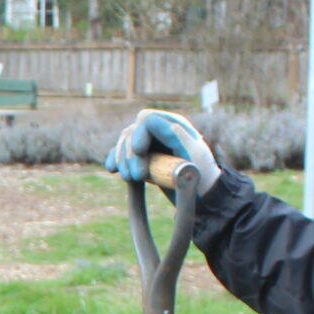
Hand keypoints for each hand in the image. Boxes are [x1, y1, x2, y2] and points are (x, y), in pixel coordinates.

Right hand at [104, 110, 219, 196]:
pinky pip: (121, 152)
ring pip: (125, 142)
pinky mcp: (141, 156)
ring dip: (123, 160)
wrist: (200, 193)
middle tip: (136, 177)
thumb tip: (171, 125)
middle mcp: (159, 130)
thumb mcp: (195, 157)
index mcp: (173, 125)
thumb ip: (182, 140)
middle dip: (130, 153)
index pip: (147, 120)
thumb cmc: (202, 175)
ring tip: (129, 179)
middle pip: (132, 131)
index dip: (139, 134)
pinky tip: (112, 169)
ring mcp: (148, 142)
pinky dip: (115, 159)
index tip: (139, 151)